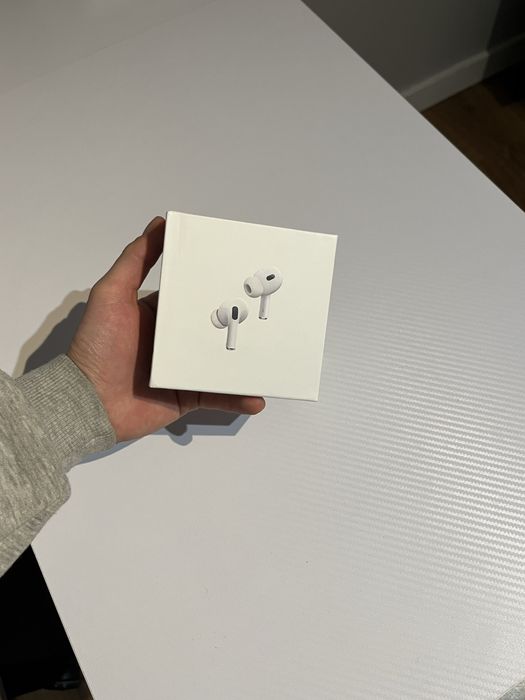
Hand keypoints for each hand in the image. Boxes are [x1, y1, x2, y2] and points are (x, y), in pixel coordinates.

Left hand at [68, 217, 264, 441]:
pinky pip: (217, 395)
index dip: (217, 286)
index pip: (193, 295)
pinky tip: (257, 397)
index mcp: (159, 314)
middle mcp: (173, 341)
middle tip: (269, 314)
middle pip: (213, 327)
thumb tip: (160, 223)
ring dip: (245, 360)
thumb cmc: (97, 346)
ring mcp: (183, 369)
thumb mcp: (112, 294)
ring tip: (271, 355)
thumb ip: (136, 259)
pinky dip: (237, 397)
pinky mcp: (187, 396)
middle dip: (240, 322)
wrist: (88, 403)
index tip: (244, 276)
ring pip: (221, 361)